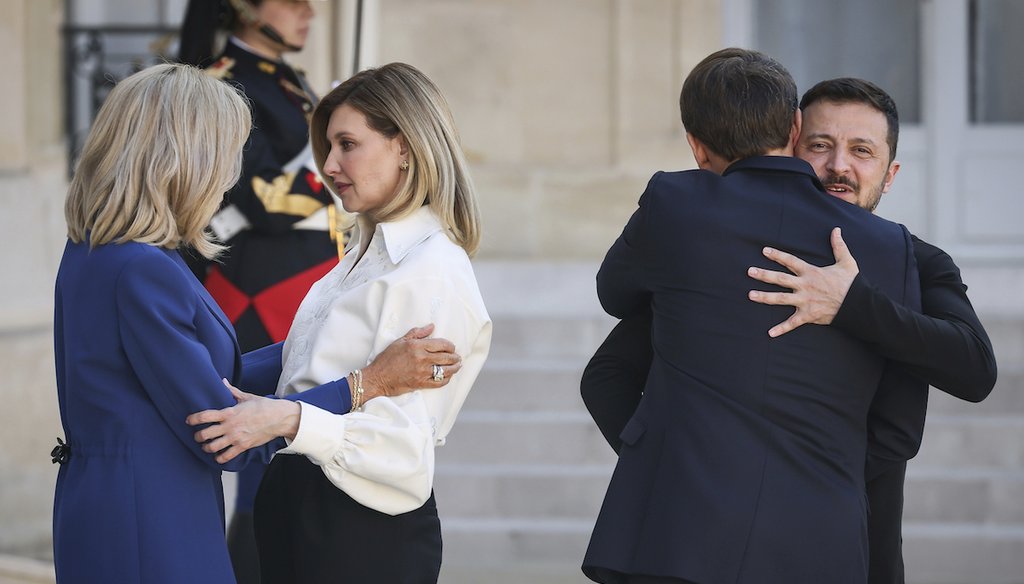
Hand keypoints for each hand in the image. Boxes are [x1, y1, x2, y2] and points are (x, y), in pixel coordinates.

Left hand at [186, 380, 300, 463]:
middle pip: (205, 434)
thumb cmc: (264, 406)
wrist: (279, 418)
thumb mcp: (247, 397)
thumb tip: (223, 381)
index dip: (193, 419)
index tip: (189, 420)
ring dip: (206, 448)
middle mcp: (230, 426)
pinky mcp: (243, 446)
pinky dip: (219, 458)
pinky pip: (226, 456)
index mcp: (229, 413)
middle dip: (198, 436)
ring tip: (206, 446)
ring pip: (212, 447)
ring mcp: (236, 437)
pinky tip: (218, 456)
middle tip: (198, 436)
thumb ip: (232, 391)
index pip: (205, 416)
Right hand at [362, 323, 461, 400]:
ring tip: (457, 366)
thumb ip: (417, 333)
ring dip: (455, 368)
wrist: (378, 378)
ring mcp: (422, 372)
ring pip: (446, 370)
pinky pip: (439, 382)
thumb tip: (431, 326)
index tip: (452, 347)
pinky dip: (446, 379)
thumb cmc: (387, 359)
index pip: (442, 344)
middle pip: (446, 357)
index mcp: (417, 346)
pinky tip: (448, 376)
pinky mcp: (421, 384)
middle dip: (455, 357)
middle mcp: (421, 358)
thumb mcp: (400, 341)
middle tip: (458, 357)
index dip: (450, 346)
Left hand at [747, 227, 858, 336]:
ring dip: (764, 297)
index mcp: (811, 272)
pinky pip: (792, 323)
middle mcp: (805, 286)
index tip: (764, 251)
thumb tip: (836, 230)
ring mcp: (805, 301)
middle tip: (750, 271)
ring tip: (750, 295)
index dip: (777, 255)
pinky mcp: (808, 315)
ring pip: (780, 299)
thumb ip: (839, 246)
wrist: (859, 305)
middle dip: (764, 275)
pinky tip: (769, 333)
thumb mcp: (846, 262)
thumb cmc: (852, 283)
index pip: (791, 261)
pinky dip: (781, 329)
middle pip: (780, 279)